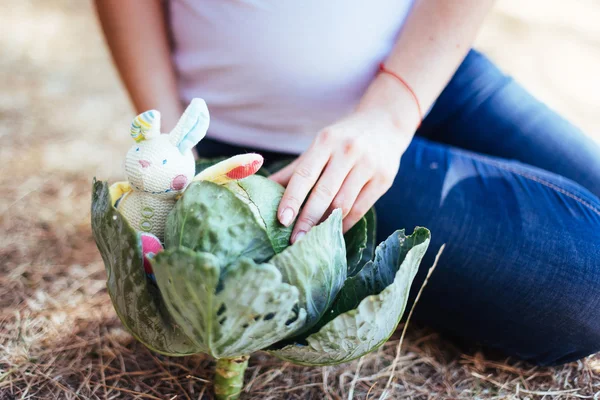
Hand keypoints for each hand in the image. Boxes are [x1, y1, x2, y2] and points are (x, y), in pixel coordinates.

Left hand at [270, 109, 412, 242]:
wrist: (385, 123)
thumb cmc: (343, 139)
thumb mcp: (319, 146)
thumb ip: (294, 170)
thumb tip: (261, 189)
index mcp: (326, 141)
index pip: (305, 173)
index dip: (292, 198)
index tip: (282, 220)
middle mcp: (348, 151)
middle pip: (324, 192)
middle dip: (307, 219)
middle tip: (295, 240)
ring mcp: (368, 165)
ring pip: (343, 204)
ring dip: (326, 225)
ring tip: (312, 239)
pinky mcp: (384, 179)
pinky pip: (361, 209)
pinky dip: (345, 224)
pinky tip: (332, 231)